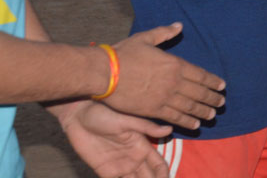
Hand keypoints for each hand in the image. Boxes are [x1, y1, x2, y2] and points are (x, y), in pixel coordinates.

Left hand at [56, 99, 170, 177]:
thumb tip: (169, 130)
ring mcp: (119, 167)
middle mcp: (134, 159)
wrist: (78, 117)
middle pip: (148, 177)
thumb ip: (147, 127)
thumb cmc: (104, 113)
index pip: (159, 165)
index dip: (164, 175)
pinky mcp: (104, 171)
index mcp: (143, 146)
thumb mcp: (126, 120)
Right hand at [107, 23, 225, 128]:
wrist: (104, 73)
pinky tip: (195, 125)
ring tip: (212, 115)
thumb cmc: (123, 54)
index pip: (201, 75)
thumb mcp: (146, 38)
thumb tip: (178, 25)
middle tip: (221, 103)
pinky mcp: (152, 110)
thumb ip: (164, 33)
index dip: (213, 81)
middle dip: (212, 98)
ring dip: (203, 111)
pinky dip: (186, 121)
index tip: (222, 86)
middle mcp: (174, 81)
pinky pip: (174, 117)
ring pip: (190, 106)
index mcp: (175, 64)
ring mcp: (164, 97)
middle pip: (199, 92)